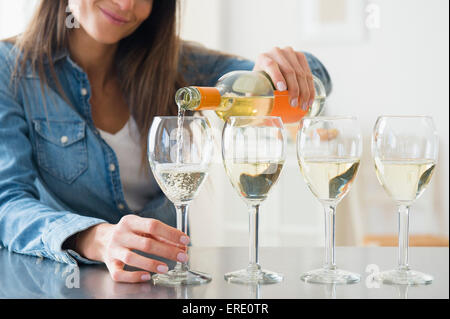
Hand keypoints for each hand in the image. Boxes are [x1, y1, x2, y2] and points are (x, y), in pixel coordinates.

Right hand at [75, 215, 189, 282]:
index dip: (171, 233)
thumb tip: (181, 245)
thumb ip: (161, 235)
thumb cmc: (129, 233)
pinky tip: (146, 276)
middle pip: (146, 243)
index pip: (153, 225)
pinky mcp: (109, 265)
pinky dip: (133, 276)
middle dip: (167, 251)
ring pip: (132, 258)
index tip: (185, 240)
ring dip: (151, 264)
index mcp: (130, 221)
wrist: (101, 239)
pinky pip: (119, 273)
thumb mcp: (142, 228)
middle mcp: (120, 234)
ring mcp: (113, 250)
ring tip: (166, 268)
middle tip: (182, 256)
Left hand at [253, 46, 314, 109]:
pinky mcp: (300, 56)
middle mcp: (276, 52)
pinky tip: (310, 99)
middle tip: (294, 104)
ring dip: (304, 91)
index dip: (277, 76)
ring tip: (304, 105)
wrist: (270, 68)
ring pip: (301, 72)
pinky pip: (308, 72)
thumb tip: (259, 121)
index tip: (282, 90)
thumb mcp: (255, 89)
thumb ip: (254, 102)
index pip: (270, 65)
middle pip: (289, 70)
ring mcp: (290, 53)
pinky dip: (310, 87)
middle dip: (294, 89)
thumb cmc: (261, 82)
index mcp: (263, 58)